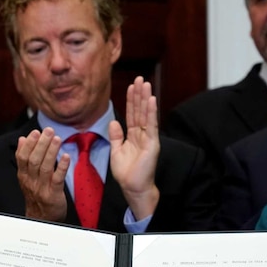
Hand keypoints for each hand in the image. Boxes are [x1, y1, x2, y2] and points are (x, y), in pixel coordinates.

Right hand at [15, 128, 69, 221]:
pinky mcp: (54, 195)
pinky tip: (66, 156)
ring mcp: (42, 188)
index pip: (22, 157)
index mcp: (23, 176)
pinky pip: (57, 179)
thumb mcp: (26, 176)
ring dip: (51, 152)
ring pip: (45, 168)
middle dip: (41, 144)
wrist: (41, 219)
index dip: (29, 144)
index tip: (35, 132)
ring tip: (57, 138)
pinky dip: (62, 167)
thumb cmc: (36, 194)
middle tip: (49, 131)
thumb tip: (22, 139)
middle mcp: (31, 181)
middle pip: (34, 160)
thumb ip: (24, 158)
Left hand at [108, 76, 160, 219]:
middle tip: (140, 78)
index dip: (131, 100)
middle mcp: (143, 134)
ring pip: (146, 115)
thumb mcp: (116, 150)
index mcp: (133, 136)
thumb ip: (116, 136)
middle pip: (140, 111)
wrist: (132, 187)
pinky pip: (151, 125)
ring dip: (146, 99)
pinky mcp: (153, 144)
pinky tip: (151, 100)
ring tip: (146, 84)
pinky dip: (151, 112)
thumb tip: (114, 122)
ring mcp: (149, 138)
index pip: (132, 114)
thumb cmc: (126, 172)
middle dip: (139, 95)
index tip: (131, 86)